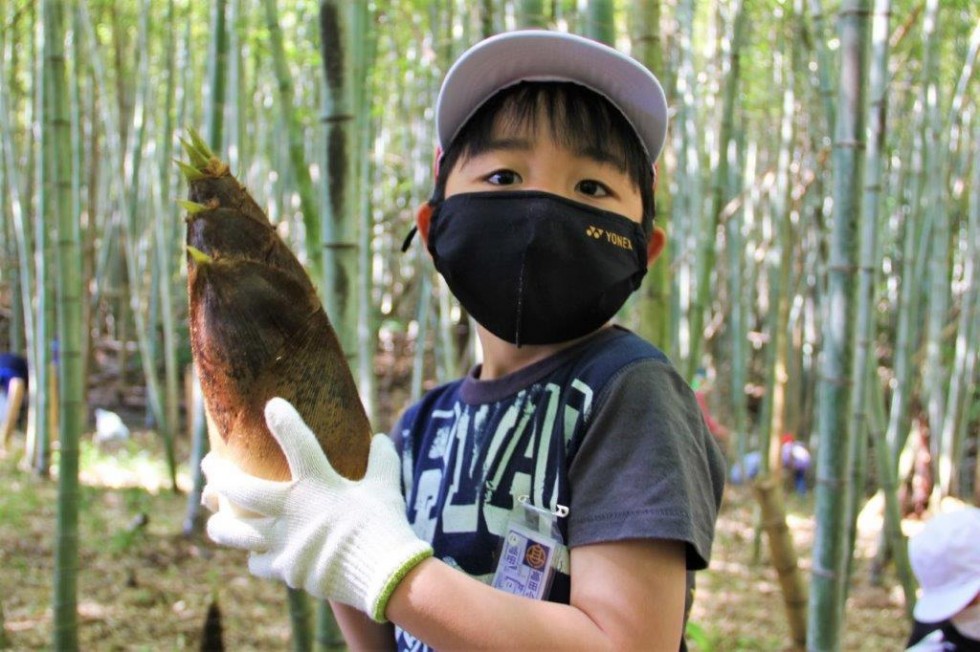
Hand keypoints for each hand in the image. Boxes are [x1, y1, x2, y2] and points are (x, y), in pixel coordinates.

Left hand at [201, 397, 431, 621]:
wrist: (386, 575)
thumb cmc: (387, 525)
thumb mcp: (386, 487)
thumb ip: (381, 461)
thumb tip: (381, 438)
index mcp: (318, 484)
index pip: (298, 443)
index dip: (284, 421)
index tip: (271, 405)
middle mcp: (293, 510)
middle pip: (240, 489)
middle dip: (218, 474)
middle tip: (209, 465)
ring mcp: (284, 542)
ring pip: (234, 532)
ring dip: (220, 523)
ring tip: (214, 519)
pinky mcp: (285, 569)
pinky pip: (257, 562)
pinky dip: (256, 557)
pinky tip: (256, 554)